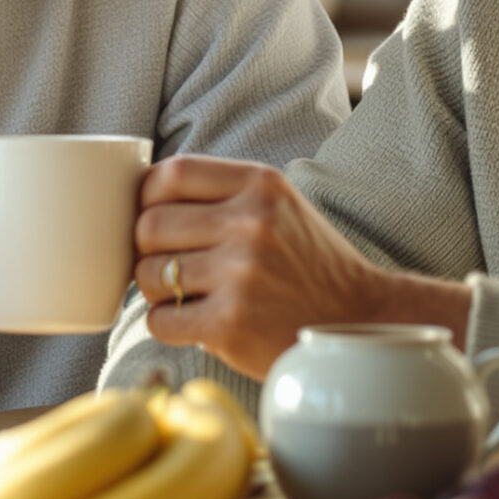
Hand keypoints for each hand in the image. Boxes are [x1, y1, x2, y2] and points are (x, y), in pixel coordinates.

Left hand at [129, 156, 466, 378]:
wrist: (357, 321)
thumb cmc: (305, 263)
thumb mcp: (277, 206)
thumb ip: (221, 193)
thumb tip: (141, 198)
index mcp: (260, 185)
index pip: (171, 173)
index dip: (148, 197)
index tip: (154, 217)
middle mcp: (251, 224)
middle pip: (150, 224)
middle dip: (148, 248)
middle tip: (168, 264)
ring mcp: (242, 274)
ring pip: (149, 274)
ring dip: (155, 289)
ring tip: (183, 294)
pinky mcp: (232, 323)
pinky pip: (159, 321)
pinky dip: (165, 325)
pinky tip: (192, 322)